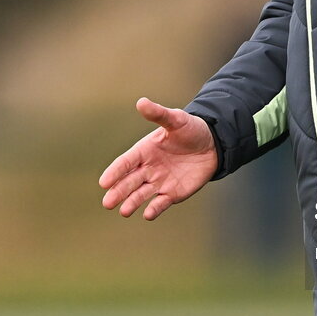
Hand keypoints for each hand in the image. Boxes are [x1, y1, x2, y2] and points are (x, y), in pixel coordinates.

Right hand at [99, 98, 216, 220]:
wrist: (212, 144)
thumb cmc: (191, 129)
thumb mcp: (176, 120)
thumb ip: (159, 114)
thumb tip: (141, 102)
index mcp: (144, 151)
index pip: (125, 163)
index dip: (115, 172)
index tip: (104, 182)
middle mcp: (148, 168)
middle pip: (129, 181)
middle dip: (119, 192)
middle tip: (107, 202)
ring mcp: (159, 182)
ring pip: (141, 194)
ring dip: (132, 202)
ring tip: (124, 211)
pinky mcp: (173, 193)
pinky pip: (161, 203)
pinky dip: (154, 209)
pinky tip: (148, 214)